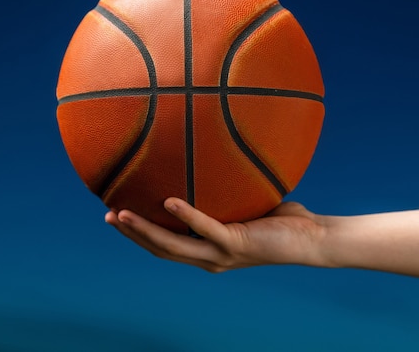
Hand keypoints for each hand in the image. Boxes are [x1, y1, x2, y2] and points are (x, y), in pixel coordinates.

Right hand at [105, 198, 327, 271]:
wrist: (311, 239)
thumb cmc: (282, 221)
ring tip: (120, 213)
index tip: (118, 216)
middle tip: (107, 215)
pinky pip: (205, 229)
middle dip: (132, 234)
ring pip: (172, 245)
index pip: (167, 246)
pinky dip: (186, 215)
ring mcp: (221, 255)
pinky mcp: (235, 245)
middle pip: (160, 249)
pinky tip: (168, 201)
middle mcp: (210, 259)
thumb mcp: (246, 205)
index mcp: (209, 252)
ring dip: (144, 230)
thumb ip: (227, 192)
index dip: (140, 235)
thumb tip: (216, 160)